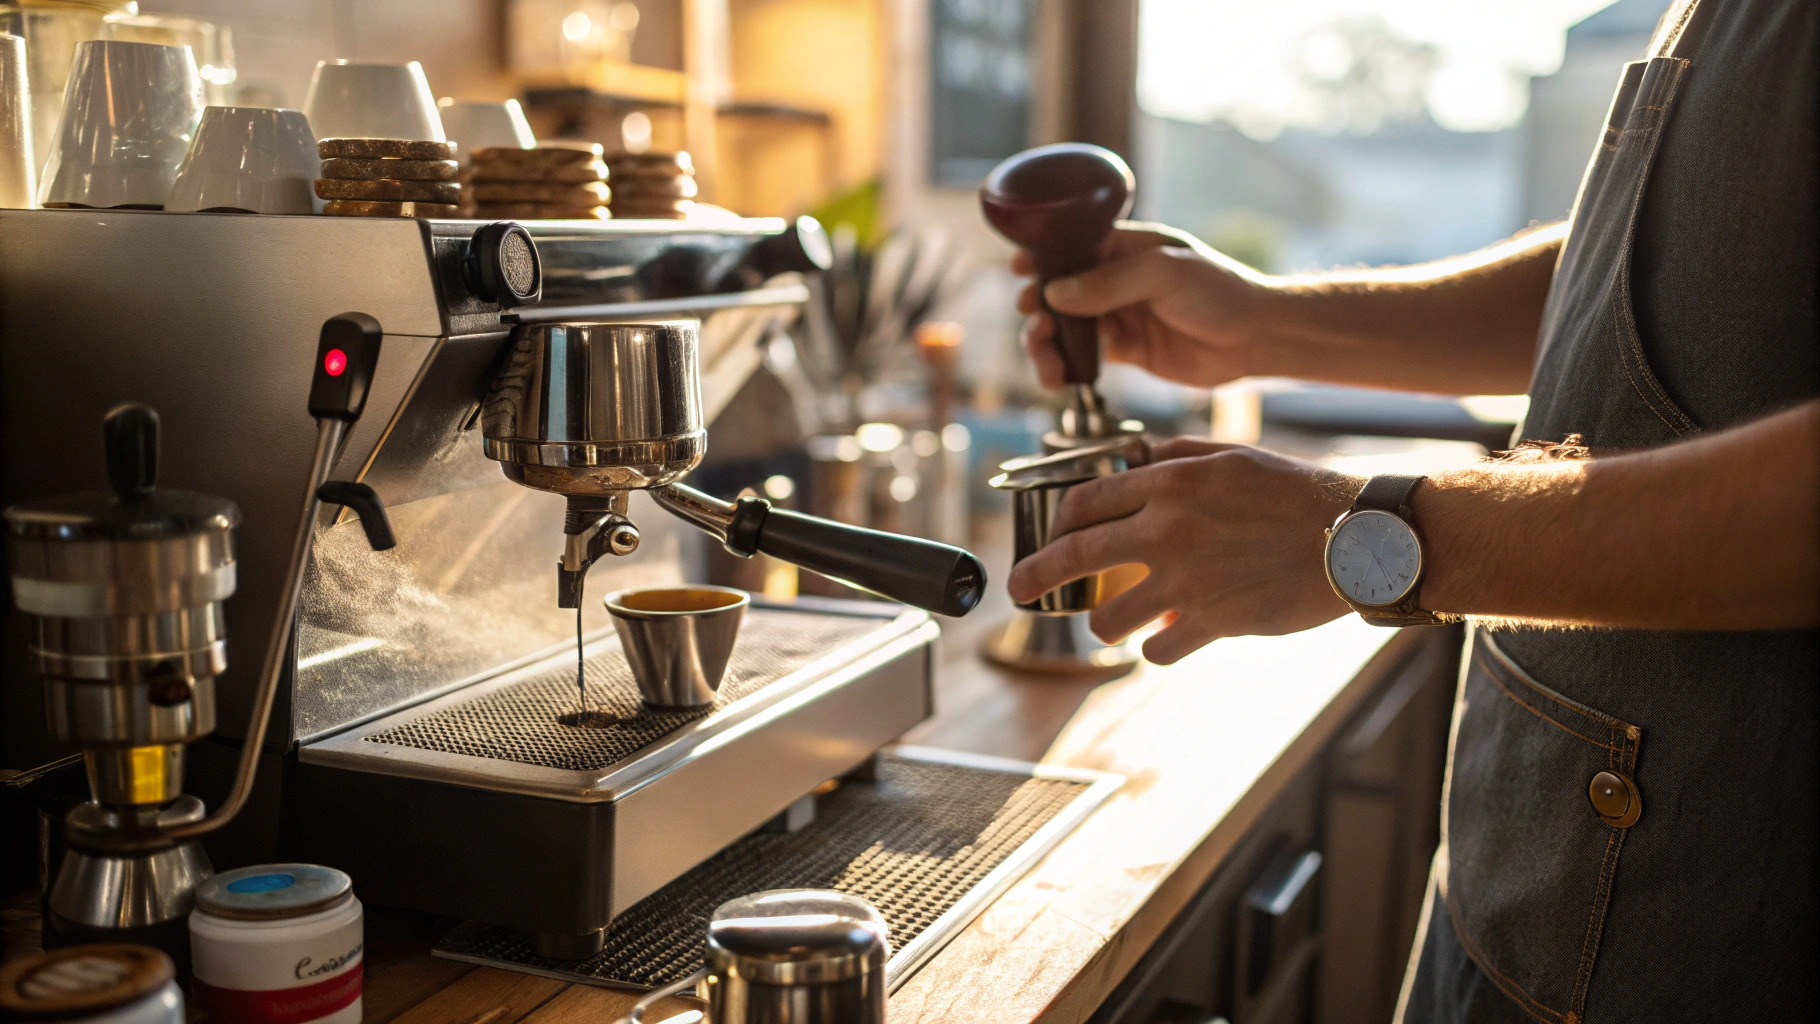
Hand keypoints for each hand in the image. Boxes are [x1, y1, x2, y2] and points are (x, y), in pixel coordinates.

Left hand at [1005, 438, 1361, 663]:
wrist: (1355, 539)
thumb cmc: (1294, 494)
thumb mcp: (1232, 455)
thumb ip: (1175, 454)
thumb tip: (1132, 456)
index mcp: (1170, 482)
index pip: (1083, 502)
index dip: (1055, 523)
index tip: (1048, 538)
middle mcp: (1168, 529)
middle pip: (1074, 557)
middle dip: (1035, 577)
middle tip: (1019, 590)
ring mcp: (1188, 581)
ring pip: (1108, 618)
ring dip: (1104, 623)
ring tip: (1112, 621)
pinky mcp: (1213, 622)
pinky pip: (1158, 651)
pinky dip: (1158, 649)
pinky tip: (1167, 639)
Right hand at [1013, 222, 1276, 388]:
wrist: (1256, 338)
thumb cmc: (1220, 292)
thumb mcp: (1165, 274)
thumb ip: (1110, 283)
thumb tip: (1056, 293)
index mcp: (1125, 248)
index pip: (1072, 246)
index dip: (1043, 257)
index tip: (1020, 268)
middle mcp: (1115, 280)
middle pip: (1060, 290)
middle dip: (1038, 306)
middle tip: (1034, 320)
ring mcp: (1119, 315)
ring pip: (1066, 327)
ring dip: (1046, 341)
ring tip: (1044, 357)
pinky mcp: (1126, 351)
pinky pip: (1084, 358)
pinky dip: (1065, 367)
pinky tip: (1058, 377)